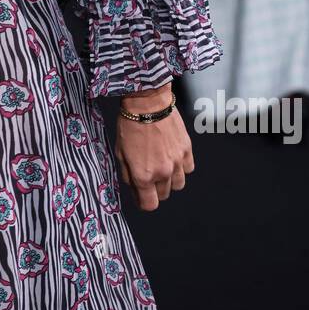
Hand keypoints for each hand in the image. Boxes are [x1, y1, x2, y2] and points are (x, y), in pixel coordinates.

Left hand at [114, 93, 193, 211]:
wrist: (147, 104)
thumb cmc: (130, 126)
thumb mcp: (120, 153)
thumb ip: (128, 175)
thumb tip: (135, 187)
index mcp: (143, 176)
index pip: (149, 205)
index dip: (144, 202)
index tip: (141, 195)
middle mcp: (163, 173)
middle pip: (164, 195)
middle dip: (155, 189)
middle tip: (148, 174)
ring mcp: (177, 162)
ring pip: (178, 185)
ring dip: (170, 180)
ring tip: (161, 165)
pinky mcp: (187, 150)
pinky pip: (188, 169)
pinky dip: (181, 167)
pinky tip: (172, 156)